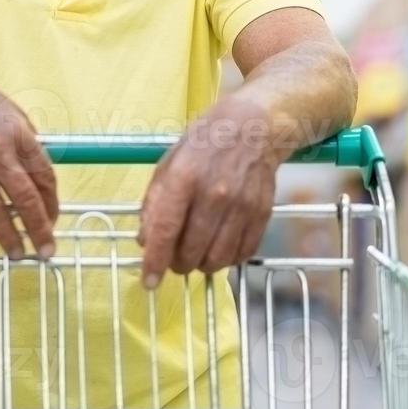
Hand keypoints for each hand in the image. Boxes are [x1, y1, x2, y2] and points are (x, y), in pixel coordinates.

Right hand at [0, 56, 58, 259]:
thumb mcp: (4, 105)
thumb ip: (22, 133)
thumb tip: (37, 160)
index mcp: (18, 133)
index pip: (45, 176)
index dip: (52, 202)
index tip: (53, 219)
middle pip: (26, 199)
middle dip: (39, 230)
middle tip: (45, 252)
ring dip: (7, 238)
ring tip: (15, 255)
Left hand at [137, 97, 280, 286]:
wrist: (255, 126)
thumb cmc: (205, 142)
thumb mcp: (169, 162)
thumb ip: (154, 202)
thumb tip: (146, 241)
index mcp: (184, 177)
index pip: (165, 230)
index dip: (154, 261)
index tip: (149, 282)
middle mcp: (214, 194)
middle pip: (191, 251)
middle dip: (177, 264)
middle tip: (174, 258)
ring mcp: (241, 205)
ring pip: (217, 259)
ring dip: (202, 265)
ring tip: (196, 254)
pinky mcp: (261, 213)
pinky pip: (242, 254)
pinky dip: (228, 259)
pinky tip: (220, 246)